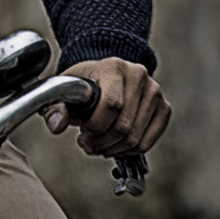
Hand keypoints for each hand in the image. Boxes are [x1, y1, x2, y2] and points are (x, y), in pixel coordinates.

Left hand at [52, 56, 168, 159]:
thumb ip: (55, 108)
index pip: (111, 105)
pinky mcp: (163, 108)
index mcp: (114, 67)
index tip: (82, 130)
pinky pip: (147, 142)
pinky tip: (114, 146)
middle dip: (100, 142)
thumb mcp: (64, 91)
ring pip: (135, 138)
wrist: (104, 77)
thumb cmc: (84, 86)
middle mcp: (139, 76)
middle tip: (87, 143)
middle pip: (123, 126)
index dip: (94, 126)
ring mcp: (154, 92)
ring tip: (97, 145)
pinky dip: (128, 151)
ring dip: (112, 149)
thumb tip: (57, 125)